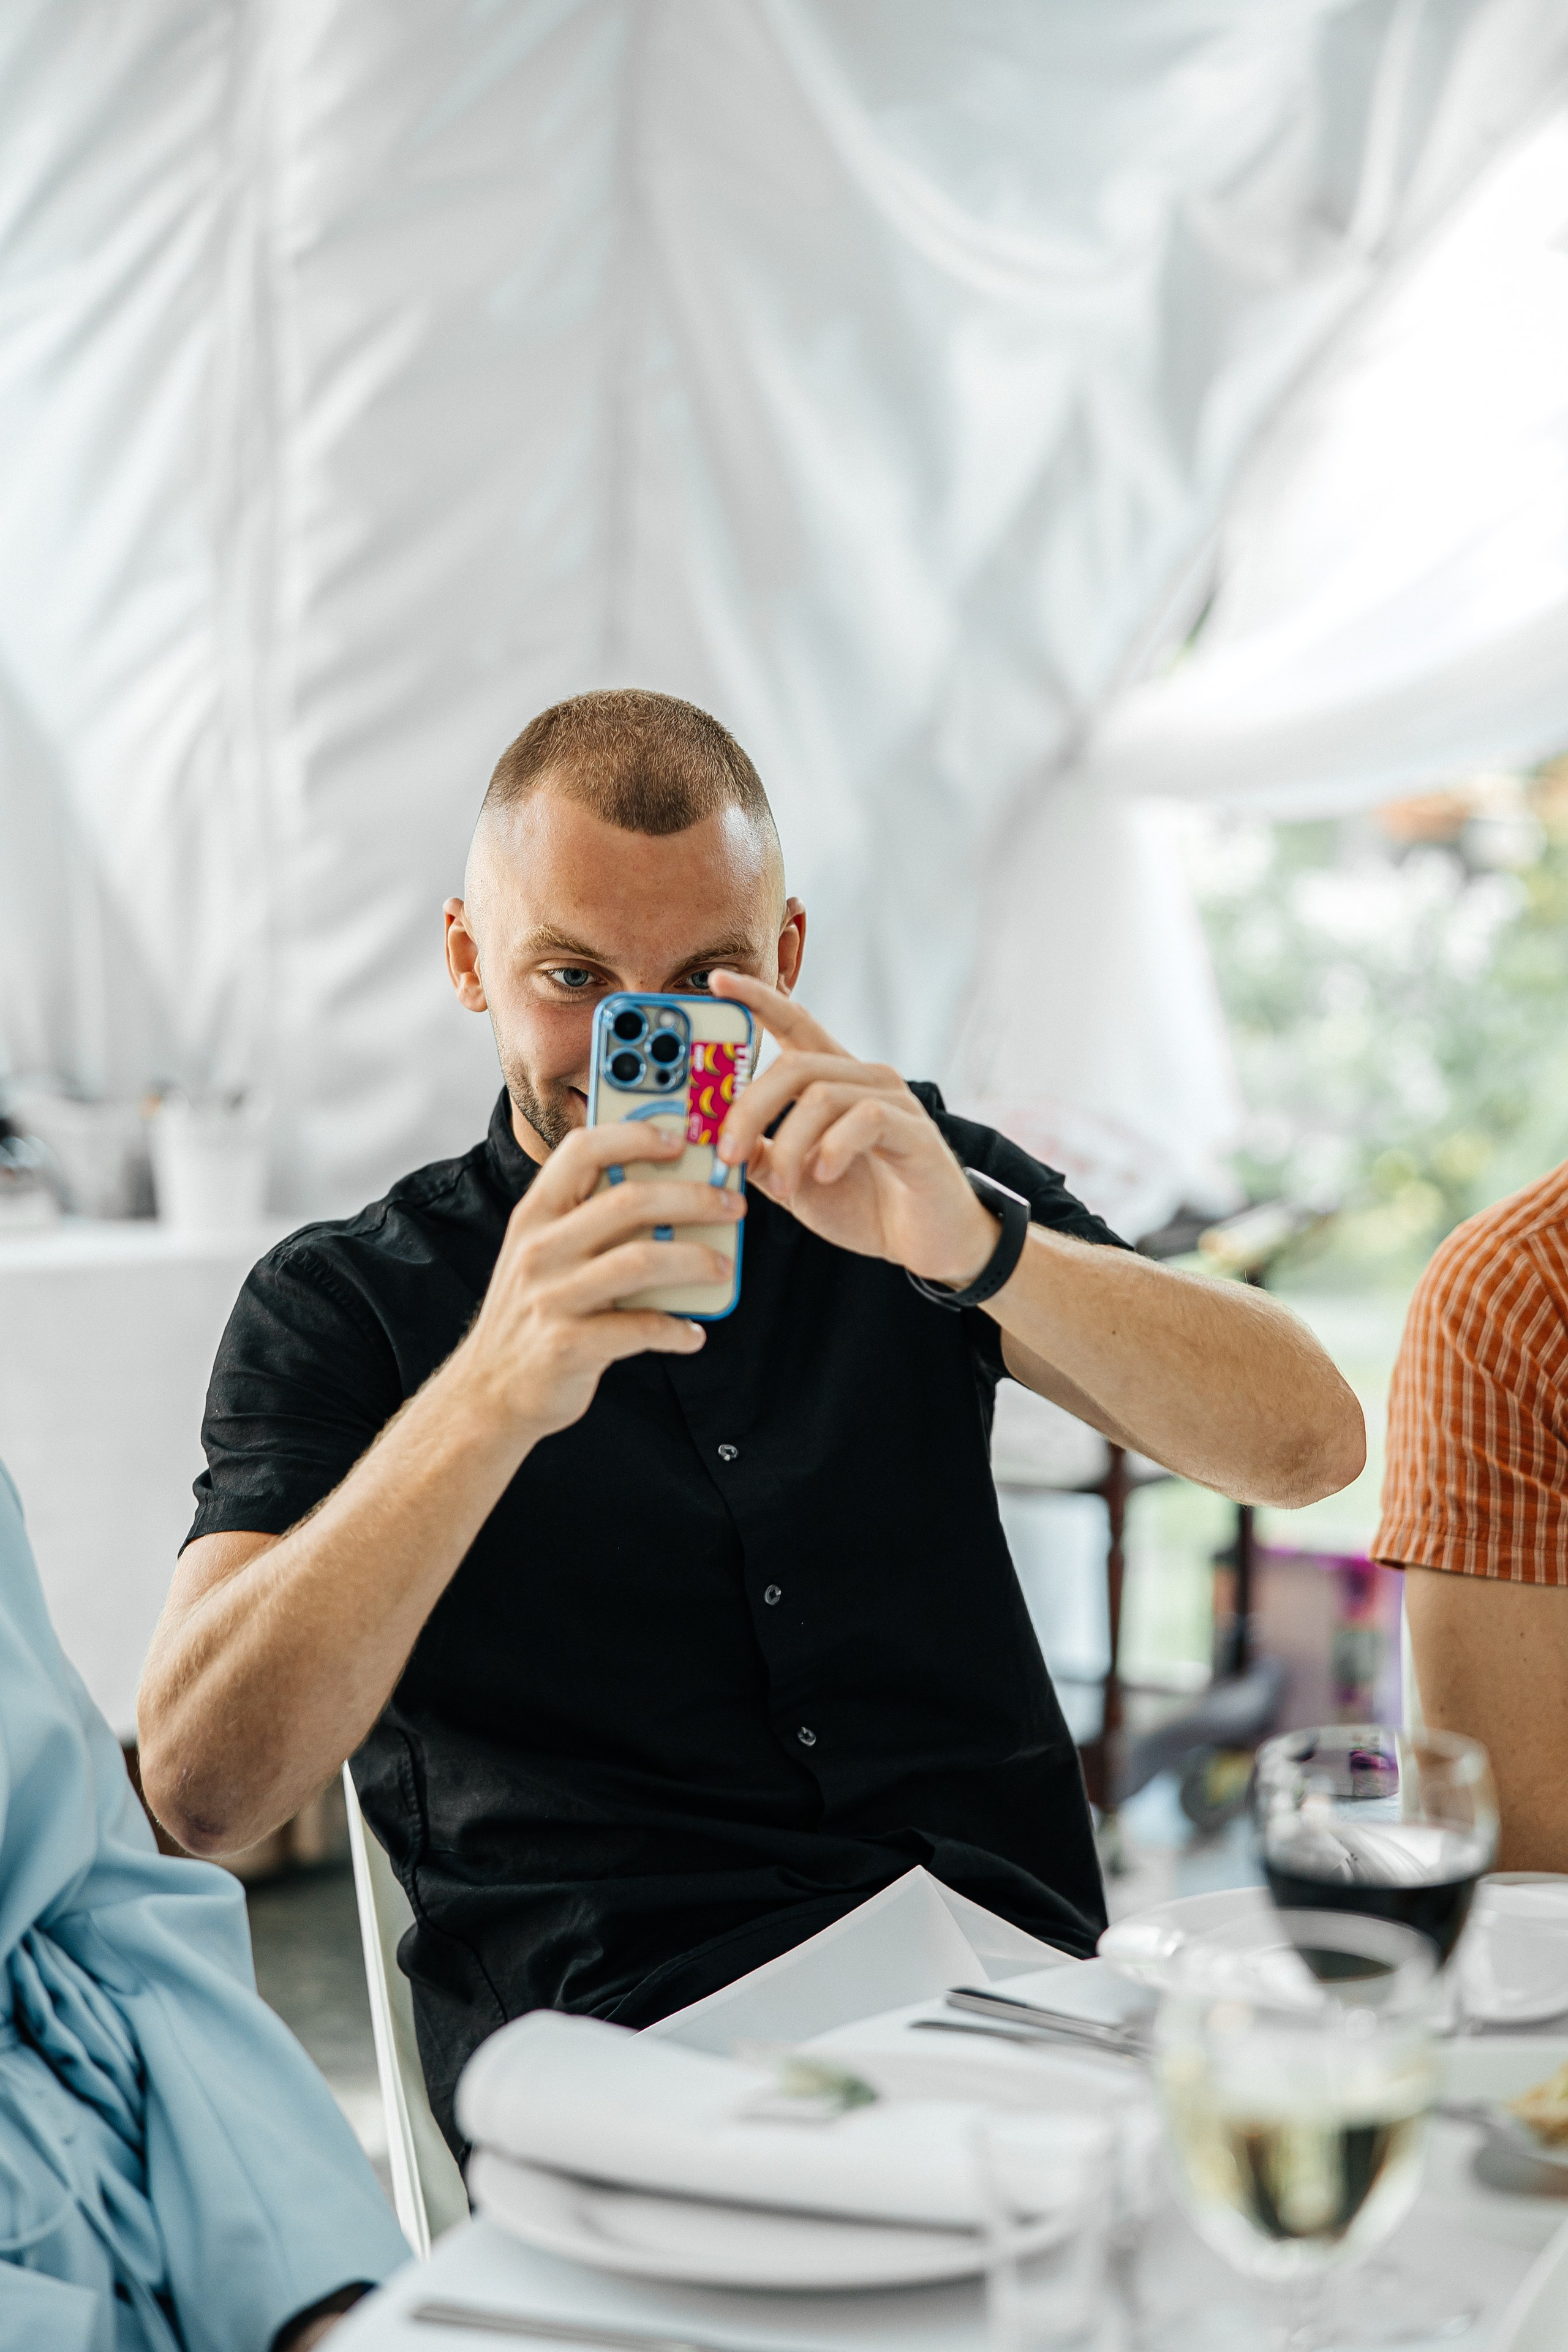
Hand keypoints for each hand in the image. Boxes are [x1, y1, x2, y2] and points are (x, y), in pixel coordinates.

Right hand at [456, 1123, 742, 1437]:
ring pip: (643, 1261)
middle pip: (629, 1201)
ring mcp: (552, 1297)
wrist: (489, 1391)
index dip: (636, 1136)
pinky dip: (677, 1329)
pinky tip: (692, 1333)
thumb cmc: (531, 1314)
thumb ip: (587, 1221)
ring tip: (723, 1267)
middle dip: (693, 1197)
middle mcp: (539, 1249)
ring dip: (696, 1261)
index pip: (582, 1151)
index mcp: (534, 1215)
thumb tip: (670, 1192)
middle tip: (731, 1205)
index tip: (682, 1141)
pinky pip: (642, 1327)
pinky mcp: (568, 1345)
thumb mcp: (542, 1254)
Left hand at [709, 973, 997, 1283]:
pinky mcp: (916, 1132)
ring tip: (781, 1188)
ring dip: (789, 1144)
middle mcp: (864, 1079)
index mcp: (833, 1082)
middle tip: (727, 1154)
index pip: (794, 1022)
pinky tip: (824, 1176)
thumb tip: (715, 1139)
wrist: (926, 1244)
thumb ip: (759, 1155)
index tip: (718, 980)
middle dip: (749, 1108)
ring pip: (823, 1095)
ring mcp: (894, 1101)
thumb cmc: (863, 1204)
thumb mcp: (793, 1182)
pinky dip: (834, 1149)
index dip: (757, 998)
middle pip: (794, 1066)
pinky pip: (867, 1119)